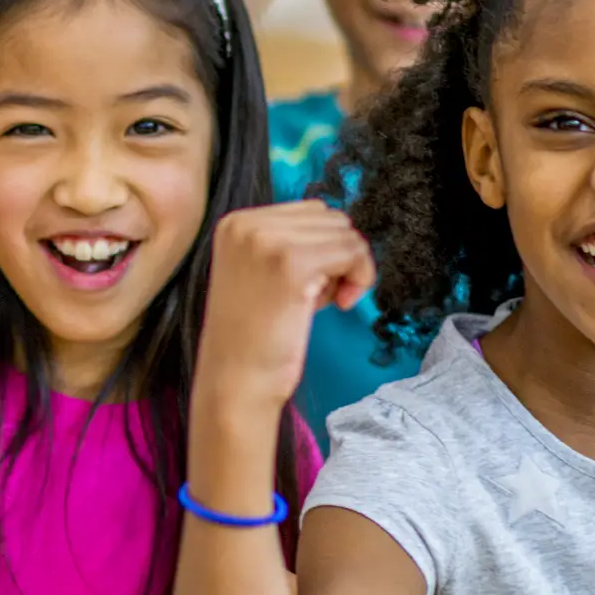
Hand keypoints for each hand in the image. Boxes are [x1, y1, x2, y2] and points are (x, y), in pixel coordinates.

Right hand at [197, 202, 374, 414]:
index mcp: (236, 222)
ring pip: (346, 233)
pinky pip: (352, 252)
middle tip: (322, 297)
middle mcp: (247, 224)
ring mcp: (268, 241)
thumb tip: (346, 232)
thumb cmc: (254, 338)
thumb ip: (293, 244)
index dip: (325, 248)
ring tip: (324, 302)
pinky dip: (359, 278)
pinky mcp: (293, 264)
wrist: (235, 383)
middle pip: (331, 218)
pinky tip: (340, 305)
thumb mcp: (264, 273)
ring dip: (349, 268)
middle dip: (338, 256)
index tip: (314, 285)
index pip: (311, 211)